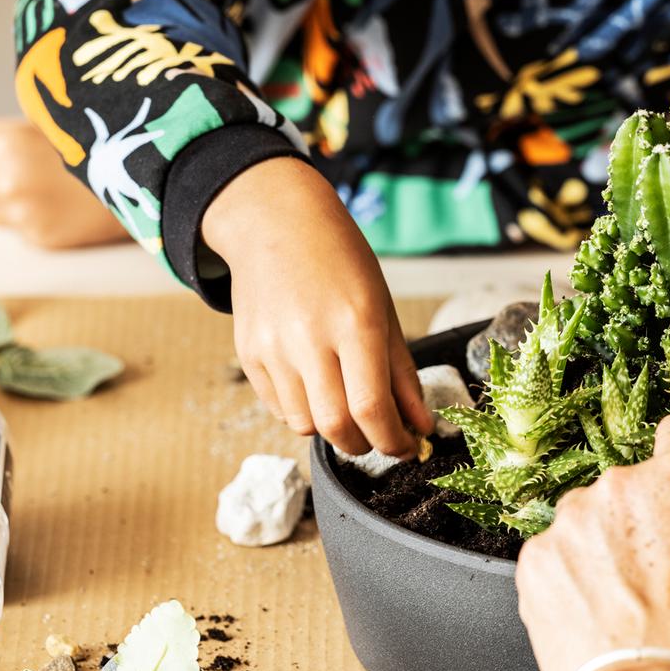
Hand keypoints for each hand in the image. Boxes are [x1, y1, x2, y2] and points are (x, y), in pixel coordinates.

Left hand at [0, 119, 127, 248]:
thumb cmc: (91, 142)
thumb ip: (1, 135)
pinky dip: (32, 220)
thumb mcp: (44, 122)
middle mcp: (6, 179)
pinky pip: (19, 230)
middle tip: (17, 176)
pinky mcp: (40, 237)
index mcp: (2, 142)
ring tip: (43, 191)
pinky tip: (57, 207)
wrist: (141, 175)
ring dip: (8, 204)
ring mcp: (23, 212)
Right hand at [201, 158, 430, 457]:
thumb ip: (402, 373)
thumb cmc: (340, 261)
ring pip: (305, 425)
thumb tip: (420, 427)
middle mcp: (308, 339)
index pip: (372, 409)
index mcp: (354, 323)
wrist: (276, 222)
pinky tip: (317, 387)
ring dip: (332, 430)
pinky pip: (279, 409)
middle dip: (364, 445)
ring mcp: (272, 348)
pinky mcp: (248, 355)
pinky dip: (304, 413)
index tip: (407, 448)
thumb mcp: (383, 309)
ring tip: (347, 403)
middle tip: (379, 435)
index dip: (394, 442)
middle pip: (336, 427)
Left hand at [516, 414, 669, 670]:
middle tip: (647, 578)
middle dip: (632, 523)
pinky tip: (588, 618)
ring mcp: (573, 519)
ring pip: (584, 524)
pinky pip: (551, 557)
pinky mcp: (535, 555)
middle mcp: (623, 486)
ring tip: (616, 609)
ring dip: (594, 552)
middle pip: (625, 489)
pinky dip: (564, 581)